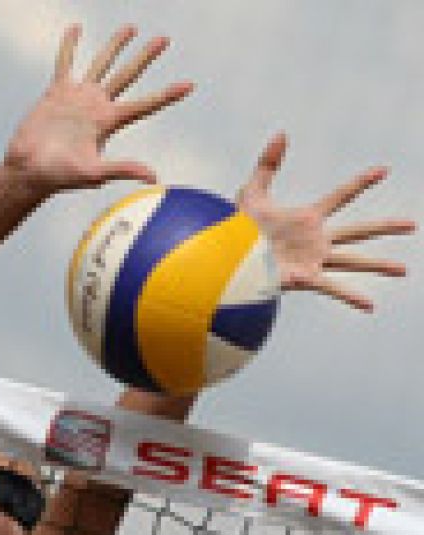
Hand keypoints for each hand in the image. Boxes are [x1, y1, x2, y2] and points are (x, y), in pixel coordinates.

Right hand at [4, 24, 192, 194]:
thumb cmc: (59, 176)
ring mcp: (78, 97)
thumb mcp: (93, 174)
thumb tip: (154, 177)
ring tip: (130, 28)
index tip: (189, 85)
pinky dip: (70, 46)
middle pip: (127, 75)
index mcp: (109, 122)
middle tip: (163, 39)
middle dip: (145, 57)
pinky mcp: (57, 93)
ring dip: (116, 46)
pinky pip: (65, 63)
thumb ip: (123, 169)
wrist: (28, 169)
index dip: (167, 94)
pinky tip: (76, 28)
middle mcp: (97, 106)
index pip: (145, 104)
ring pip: (101, 64)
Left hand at [236, 133, 414, 311]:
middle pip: (358, 231)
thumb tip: (282, 133)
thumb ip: (267, 164)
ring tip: (403, 270)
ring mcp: (312, 260)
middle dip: (385, 227)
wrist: (225, 258)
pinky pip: (332, 287)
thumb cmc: (235, 230)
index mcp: (306, 219)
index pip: (340, 196)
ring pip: (353, 261)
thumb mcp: (252, 193)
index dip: (360, 183)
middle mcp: (315, 240)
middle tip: (413, 225)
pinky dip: (351, 296)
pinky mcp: (304, 278)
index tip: (383, 170)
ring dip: (378, 265)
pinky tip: (370, 306)